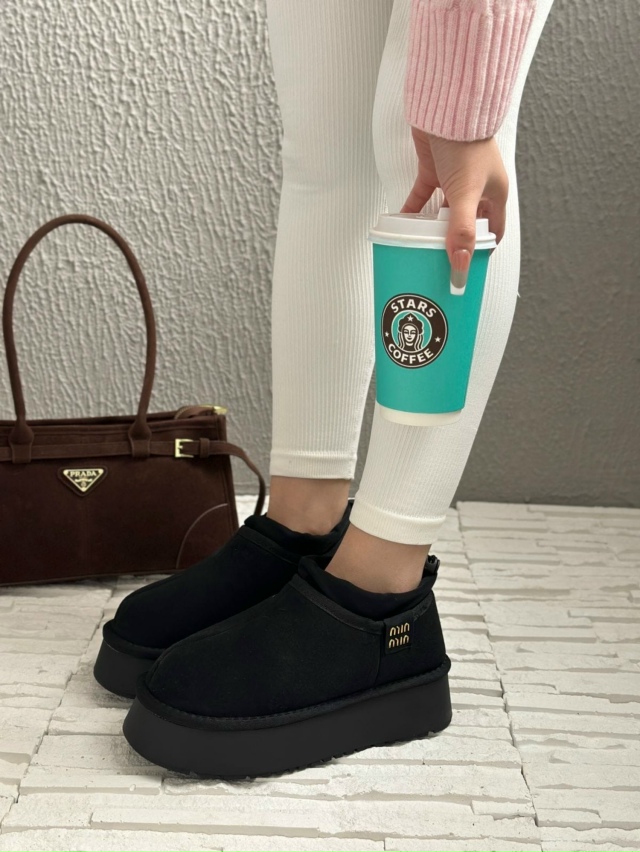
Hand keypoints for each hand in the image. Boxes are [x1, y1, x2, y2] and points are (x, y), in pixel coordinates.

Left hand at [401, 128, 508, 290]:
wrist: (446, 107)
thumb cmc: (466, 142)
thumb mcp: (466, 194)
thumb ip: (461, 231)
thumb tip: (460, 267)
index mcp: (494, 194)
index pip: (493, 231)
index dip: (483, 251)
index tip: (467, 270)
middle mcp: (476, 188)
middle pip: (466, 224)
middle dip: (453, 243)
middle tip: (439, 263)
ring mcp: (454, 178)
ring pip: (443, 212)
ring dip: (432, 227)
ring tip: (419, 246)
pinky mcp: (433, 169)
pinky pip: (423, 196)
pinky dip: (413, 209)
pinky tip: (402, 222)